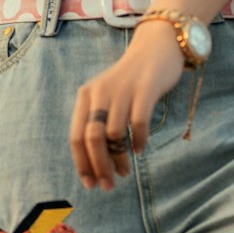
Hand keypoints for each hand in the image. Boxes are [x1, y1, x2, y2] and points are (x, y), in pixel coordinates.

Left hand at [69, 23, 184, 190]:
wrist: (156, 47)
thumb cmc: (130, 81)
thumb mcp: (107, 97)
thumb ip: (98, 123)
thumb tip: (96, 166)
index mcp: (86, 95)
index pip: (76, 136)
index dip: (82, 164)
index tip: (90, 184)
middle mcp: (100, 91)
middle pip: (93, 138)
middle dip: (99, 166)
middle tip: (109, 185)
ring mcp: (123, 89)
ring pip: (115, 134)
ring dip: (120, 159)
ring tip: (126, 170)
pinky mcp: (145, 88)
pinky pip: (138, 123)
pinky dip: (138, 141)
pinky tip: (139, 149)